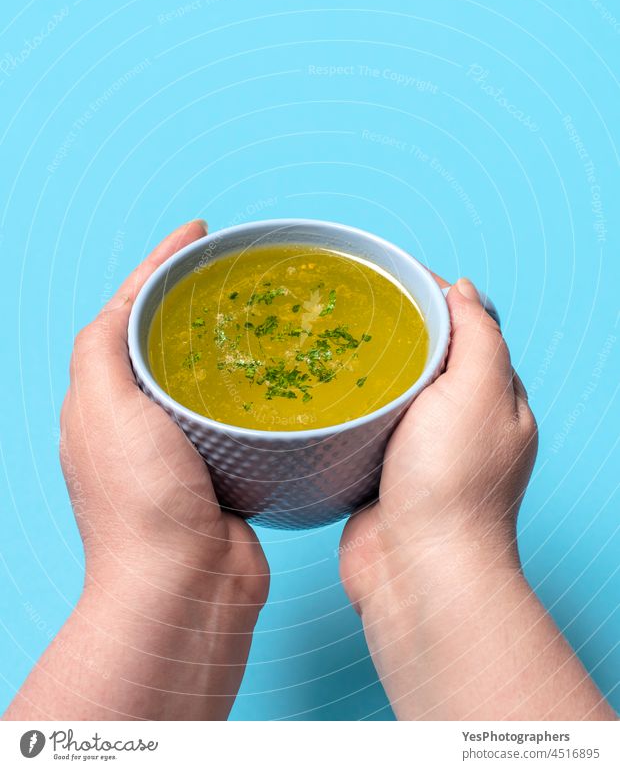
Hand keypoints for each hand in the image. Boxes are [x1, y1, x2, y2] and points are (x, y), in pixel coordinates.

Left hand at [6, 221, 268, 720]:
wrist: (183, 590)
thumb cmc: (141, 505)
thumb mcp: (103, 411)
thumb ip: (102, 351)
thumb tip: (123, 301)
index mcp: (103, 401)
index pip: (129, 312)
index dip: (159, 265)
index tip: (197, 232)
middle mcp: (139, 421)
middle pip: (169, 338)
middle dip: (196, 297)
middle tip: (237, 267)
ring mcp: (183, 446)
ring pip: (208, 373)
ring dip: (232, 340)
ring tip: (266, 309)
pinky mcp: (225, 468)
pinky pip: (240, 412)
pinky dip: (257, 386)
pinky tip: (284, 372)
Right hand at [340, 276, 536, 603]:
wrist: (417, 571)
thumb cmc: (453, 484)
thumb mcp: (479, 393)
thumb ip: (477, 336)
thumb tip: (462, 288)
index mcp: (494, 399)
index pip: (466, 329)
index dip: (431, 297)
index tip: (389, 274)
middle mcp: (459, 422)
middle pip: (424, 359)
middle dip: (392, 331)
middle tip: (348, 304)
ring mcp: (418, 449)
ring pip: (389, 393)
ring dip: (364, 371)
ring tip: (325, 338)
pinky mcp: (380, 471)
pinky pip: (362, 427)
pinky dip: (346, 409)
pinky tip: (320, 391)